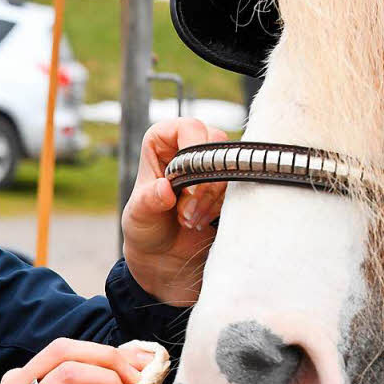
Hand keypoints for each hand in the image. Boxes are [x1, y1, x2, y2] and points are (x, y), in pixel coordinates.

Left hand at [121, 118, 228, 306]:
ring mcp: (215, 165)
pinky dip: (225, 207)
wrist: (165, 257)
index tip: (183, 178)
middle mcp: (191, 146)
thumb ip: (148, 201)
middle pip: (217, 145)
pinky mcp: (233, 186)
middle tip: (185, 212)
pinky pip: (244, 187)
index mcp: (162, 142)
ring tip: (189, 221)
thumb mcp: (139, 216)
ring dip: (213, 198)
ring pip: (232, 168)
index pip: (188, 127)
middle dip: (204, 182)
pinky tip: (205, 222)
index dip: (191, 148)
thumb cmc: (146, 229)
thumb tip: (164, 188)